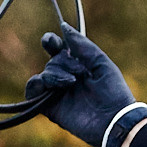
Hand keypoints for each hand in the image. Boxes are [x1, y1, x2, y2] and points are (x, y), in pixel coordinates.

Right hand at [23, 25, 144, 146]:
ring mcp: (57, 94)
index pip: (57, 49)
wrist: (114, 120)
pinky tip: (52, 87)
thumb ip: (82, 45)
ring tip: (70, 83)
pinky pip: (32, 92)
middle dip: (63, 63)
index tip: (51, 41)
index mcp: (78, 65)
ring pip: (42, 76)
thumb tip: (63, 26)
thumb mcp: (101, 63)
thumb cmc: (113, 92)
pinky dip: (37, 85)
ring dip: (53, 75)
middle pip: (52, 61)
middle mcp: (65, 78)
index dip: (51, 42)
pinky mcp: (50, 108)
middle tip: (79, 74)